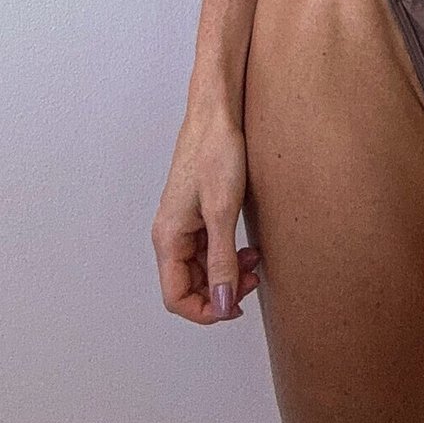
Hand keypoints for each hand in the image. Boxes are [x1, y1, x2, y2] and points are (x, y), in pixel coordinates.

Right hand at [152, 99, 262, 324]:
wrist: (218, 112)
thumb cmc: (215, 151)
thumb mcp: (222, 210)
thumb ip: (222, 260)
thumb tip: (220, 303)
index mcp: (168, 237)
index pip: (176, 297)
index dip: (204, 310)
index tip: (235, 306)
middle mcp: (171, 234)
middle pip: (189, 285)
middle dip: (220, 291)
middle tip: (252, 282)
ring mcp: (184, 224)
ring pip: (202, 268)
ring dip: (227, 274)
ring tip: (255, 263)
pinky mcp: (199, 212)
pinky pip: (209, 248)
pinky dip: (229, 255)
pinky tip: (249, 250)